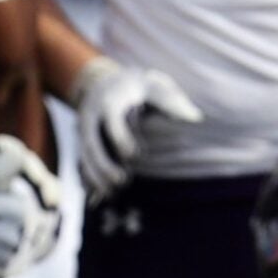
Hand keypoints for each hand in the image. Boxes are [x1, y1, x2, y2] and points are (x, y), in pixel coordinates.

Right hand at [70, 58, 200, 200]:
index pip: (110, 117)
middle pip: (90, 141)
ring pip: (83, 155)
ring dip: (94, 176)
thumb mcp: (154, 86)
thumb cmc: (138, 86)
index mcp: (110, 100)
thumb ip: (170, 101)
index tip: (134, 155)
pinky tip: (99, 196)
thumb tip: (195, 119)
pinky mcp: (84, 142)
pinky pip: (82, 162)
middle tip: (122, 182)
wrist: (104, 82)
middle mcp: (91, 115)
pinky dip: (88, 178)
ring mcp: (85, 130)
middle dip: (103, 163)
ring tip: (111, 194)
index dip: (119, 136)